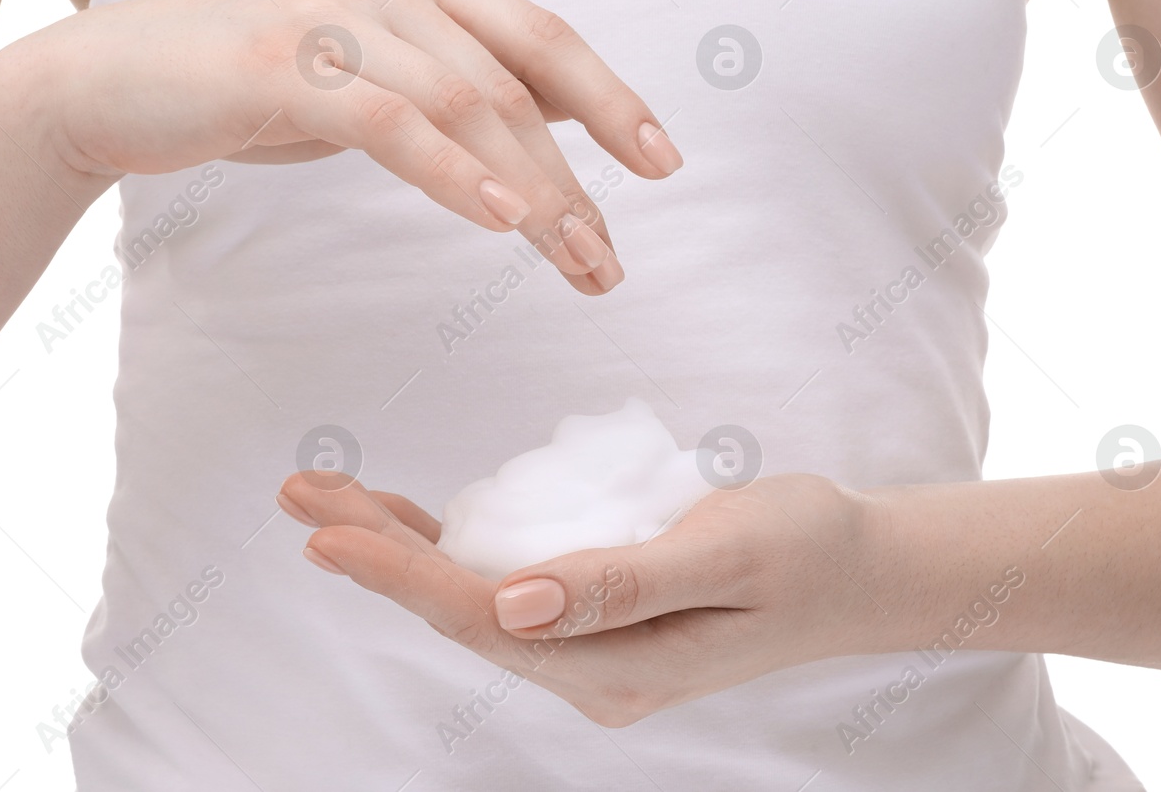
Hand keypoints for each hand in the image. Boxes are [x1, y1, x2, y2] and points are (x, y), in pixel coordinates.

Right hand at [4, 0, 682, 293]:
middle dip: (580, 177)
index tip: (661, 163)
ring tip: (575, 263)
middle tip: (609, 261)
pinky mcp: (289, 65)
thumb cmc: (246, 84)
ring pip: (472, 107)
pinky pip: (397, 125)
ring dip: (535, 194)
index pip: (542, 36)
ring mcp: (338, 14)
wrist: (111, 80)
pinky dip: (458, 175)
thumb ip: (443, 85)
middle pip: (519, 82)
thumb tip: (536, 132)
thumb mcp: (365, 73)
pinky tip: (501, 223)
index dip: (613, 98)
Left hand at [276, 471, 890, 726]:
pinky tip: (408, 516)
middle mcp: (589, 667)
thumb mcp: (725, 551)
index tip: (327, 530)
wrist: (861, 570)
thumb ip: (619, 581)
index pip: (480, 617)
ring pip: (471, 593)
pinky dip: (451, 544)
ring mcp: (590, 644)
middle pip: (458, 607)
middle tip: (299, 493)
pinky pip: (505, 579)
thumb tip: (508, 603)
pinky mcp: (595, 612)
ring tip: (329, 495)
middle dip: (377, 550)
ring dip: (401, 543)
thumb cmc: (805, 549)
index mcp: (617, 665)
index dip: (399, 571)